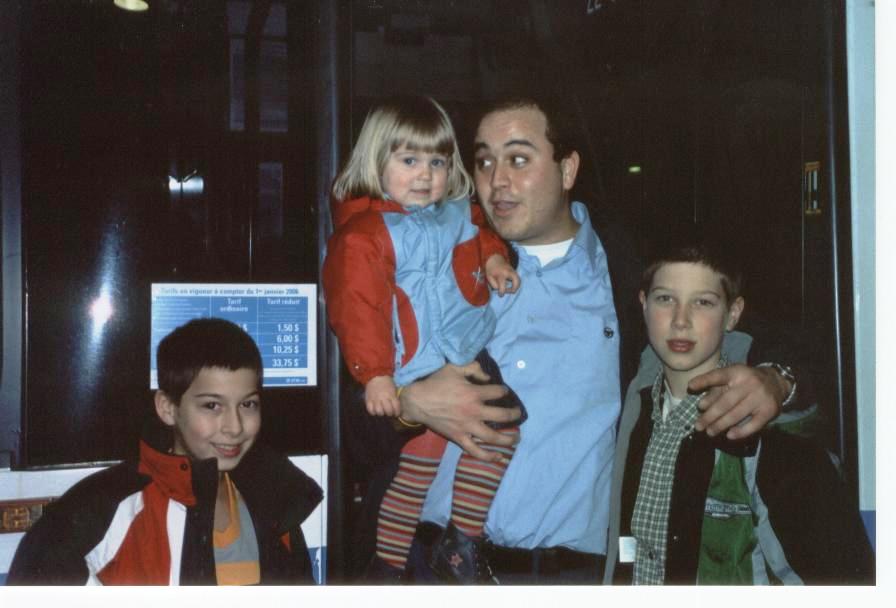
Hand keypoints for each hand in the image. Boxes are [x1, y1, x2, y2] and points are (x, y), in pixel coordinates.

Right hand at [364, 376, 400, 416]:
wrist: (375, 375)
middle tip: (389, 412)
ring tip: (382, 411)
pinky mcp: (368, 400)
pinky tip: (375, 410)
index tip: (396, 413)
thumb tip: (396, 407)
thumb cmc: (386, 382)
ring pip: (379, 412)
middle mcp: (383, 398)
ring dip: (381, 413)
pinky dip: (373, 412)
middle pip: (388, 411)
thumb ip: (394, 397)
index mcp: (391, 395)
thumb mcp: (393, 388)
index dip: (397, 412)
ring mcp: (375, 399)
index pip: (396, 407)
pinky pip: (370, 410)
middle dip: (390, 413)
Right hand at [399, 362, 521, 460]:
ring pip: (493, 437)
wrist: (417, 401)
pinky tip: (499, 457)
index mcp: (473, 393)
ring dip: (508, 439)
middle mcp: (474, 411)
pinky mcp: (460, 438)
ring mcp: (467, 427)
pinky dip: (488, 456)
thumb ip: (473, 368)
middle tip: (517, 414)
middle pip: (502, 416)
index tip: (503, 391)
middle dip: (514, 415)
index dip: (503, 390)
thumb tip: (487, 377)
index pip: (497, 392)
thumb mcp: (453, 367)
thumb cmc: (435, 383)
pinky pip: (476, 450)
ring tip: (516, 438)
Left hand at [484, 254, 520, 295]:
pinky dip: (516, 283)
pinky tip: (511, 285)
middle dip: (513, 290)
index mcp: (501, 274)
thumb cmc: (491, 268)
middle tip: (508, 291)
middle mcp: (509, 273)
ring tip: (510, 289)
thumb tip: (500, 289)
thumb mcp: (489, 277)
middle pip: (517, 282)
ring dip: (516, 287)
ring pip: (519, 281)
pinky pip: (518, 279)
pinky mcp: (515, 271)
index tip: (500, 294)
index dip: (501, 293)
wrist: (494, 258)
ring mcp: (513, 271)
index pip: (503, 287)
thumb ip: (494, 285)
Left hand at [689, 364, 788, 439]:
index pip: (719, 376)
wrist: (776, 382)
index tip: (690, 386)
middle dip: (709, 416)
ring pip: (737, 414)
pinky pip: (753, 424)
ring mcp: (760, 397)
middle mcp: (749, 383)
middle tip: (698, 426)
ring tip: (709, 432)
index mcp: (737, 372)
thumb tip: (702, 406)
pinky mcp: (769, 410)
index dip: (704, 381)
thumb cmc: (745, 382)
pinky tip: (729, 435)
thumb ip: (715, 390)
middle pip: (725, 402)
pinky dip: (741, 431)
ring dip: (721, 425)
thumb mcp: (731, 380)